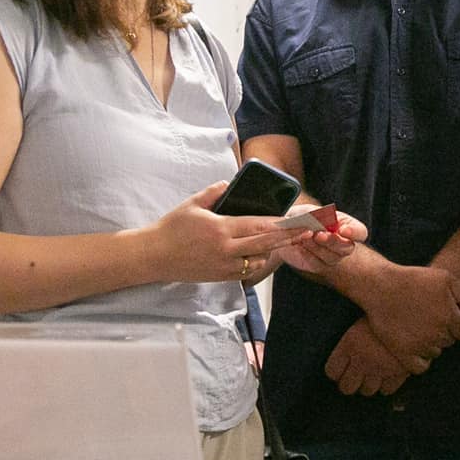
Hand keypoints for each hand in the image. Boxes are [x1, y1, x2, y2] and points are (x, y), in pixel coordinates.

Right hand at [150, 182, 296, 282]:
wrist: (154, 256)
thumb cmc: (171, 228)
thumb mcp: (193, 204)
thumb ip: (214, 192)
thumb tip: (229, 183)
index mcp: (221, 229)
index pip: (258, 225)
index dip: (280, 223)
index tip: (296, 219)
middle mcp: (227, 249)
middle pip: (265, 243)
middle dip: (287, 237)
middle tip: (305, 231)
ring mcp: (225, 265)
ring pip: (259, 259)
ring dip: (273, 249)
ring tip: (288, 240)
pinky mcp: (221, 276)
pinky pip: (247, 270)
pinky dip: (258, 261)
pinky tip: (264, 253)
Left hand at [275, 208, 367, 276]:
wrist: (287, 230)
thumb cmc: (302, 216)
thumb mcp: (307, 210)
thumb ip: (315, 215)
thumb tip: (319, 221)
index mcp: (346, 226)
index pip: (360, 232)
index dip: (354, 232)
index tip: (344, 230)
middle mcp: (343, 244)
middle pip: (346, 248)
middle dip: (333, 241)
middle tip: (319, 234)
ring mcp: (332, 257)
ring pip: (331, 257)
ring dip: (317, 247)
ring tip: (305, 236)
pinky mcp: (317, 266)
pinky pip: (316, 264)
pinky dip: (307, 254)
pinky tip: (299, 245)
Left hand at [325, 318, 416, 395]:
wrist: (417, 312)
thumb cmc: (389, 309)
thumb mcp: (365, 314)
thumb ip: (353, 331)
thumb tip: (340, 332)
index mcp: (350, 344)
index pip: (332, 371)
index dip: (334, 372)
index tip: (337, 370)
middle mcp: (362, 360)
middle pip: (347, 387)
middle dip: (348, 384)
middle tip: (352, 377)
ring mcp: (381, 370)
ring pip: (367, 391)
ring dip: (367, 385)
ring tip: (370, 376)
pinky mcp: (399, 374)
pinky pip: (387, 390)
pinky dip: (385, 386)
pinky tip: (386, 376)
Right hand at [362, 264, 459, 364]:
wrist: (380, 286)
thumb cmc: (414, 280)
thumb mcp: (445, 278)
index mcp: (449, 316)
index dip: (456, 324)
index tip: (443, 315)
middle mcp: (437, 333)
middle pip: (449, 341)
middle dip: (442, 331)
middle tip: (426, 318)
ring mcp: (420, 344)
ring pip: (435, 353)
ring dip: (430, 343)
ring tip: (416, 327)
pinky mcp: (403, 353)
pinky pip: (420, 367)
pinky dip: (420, 360)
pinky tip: (414, 346)